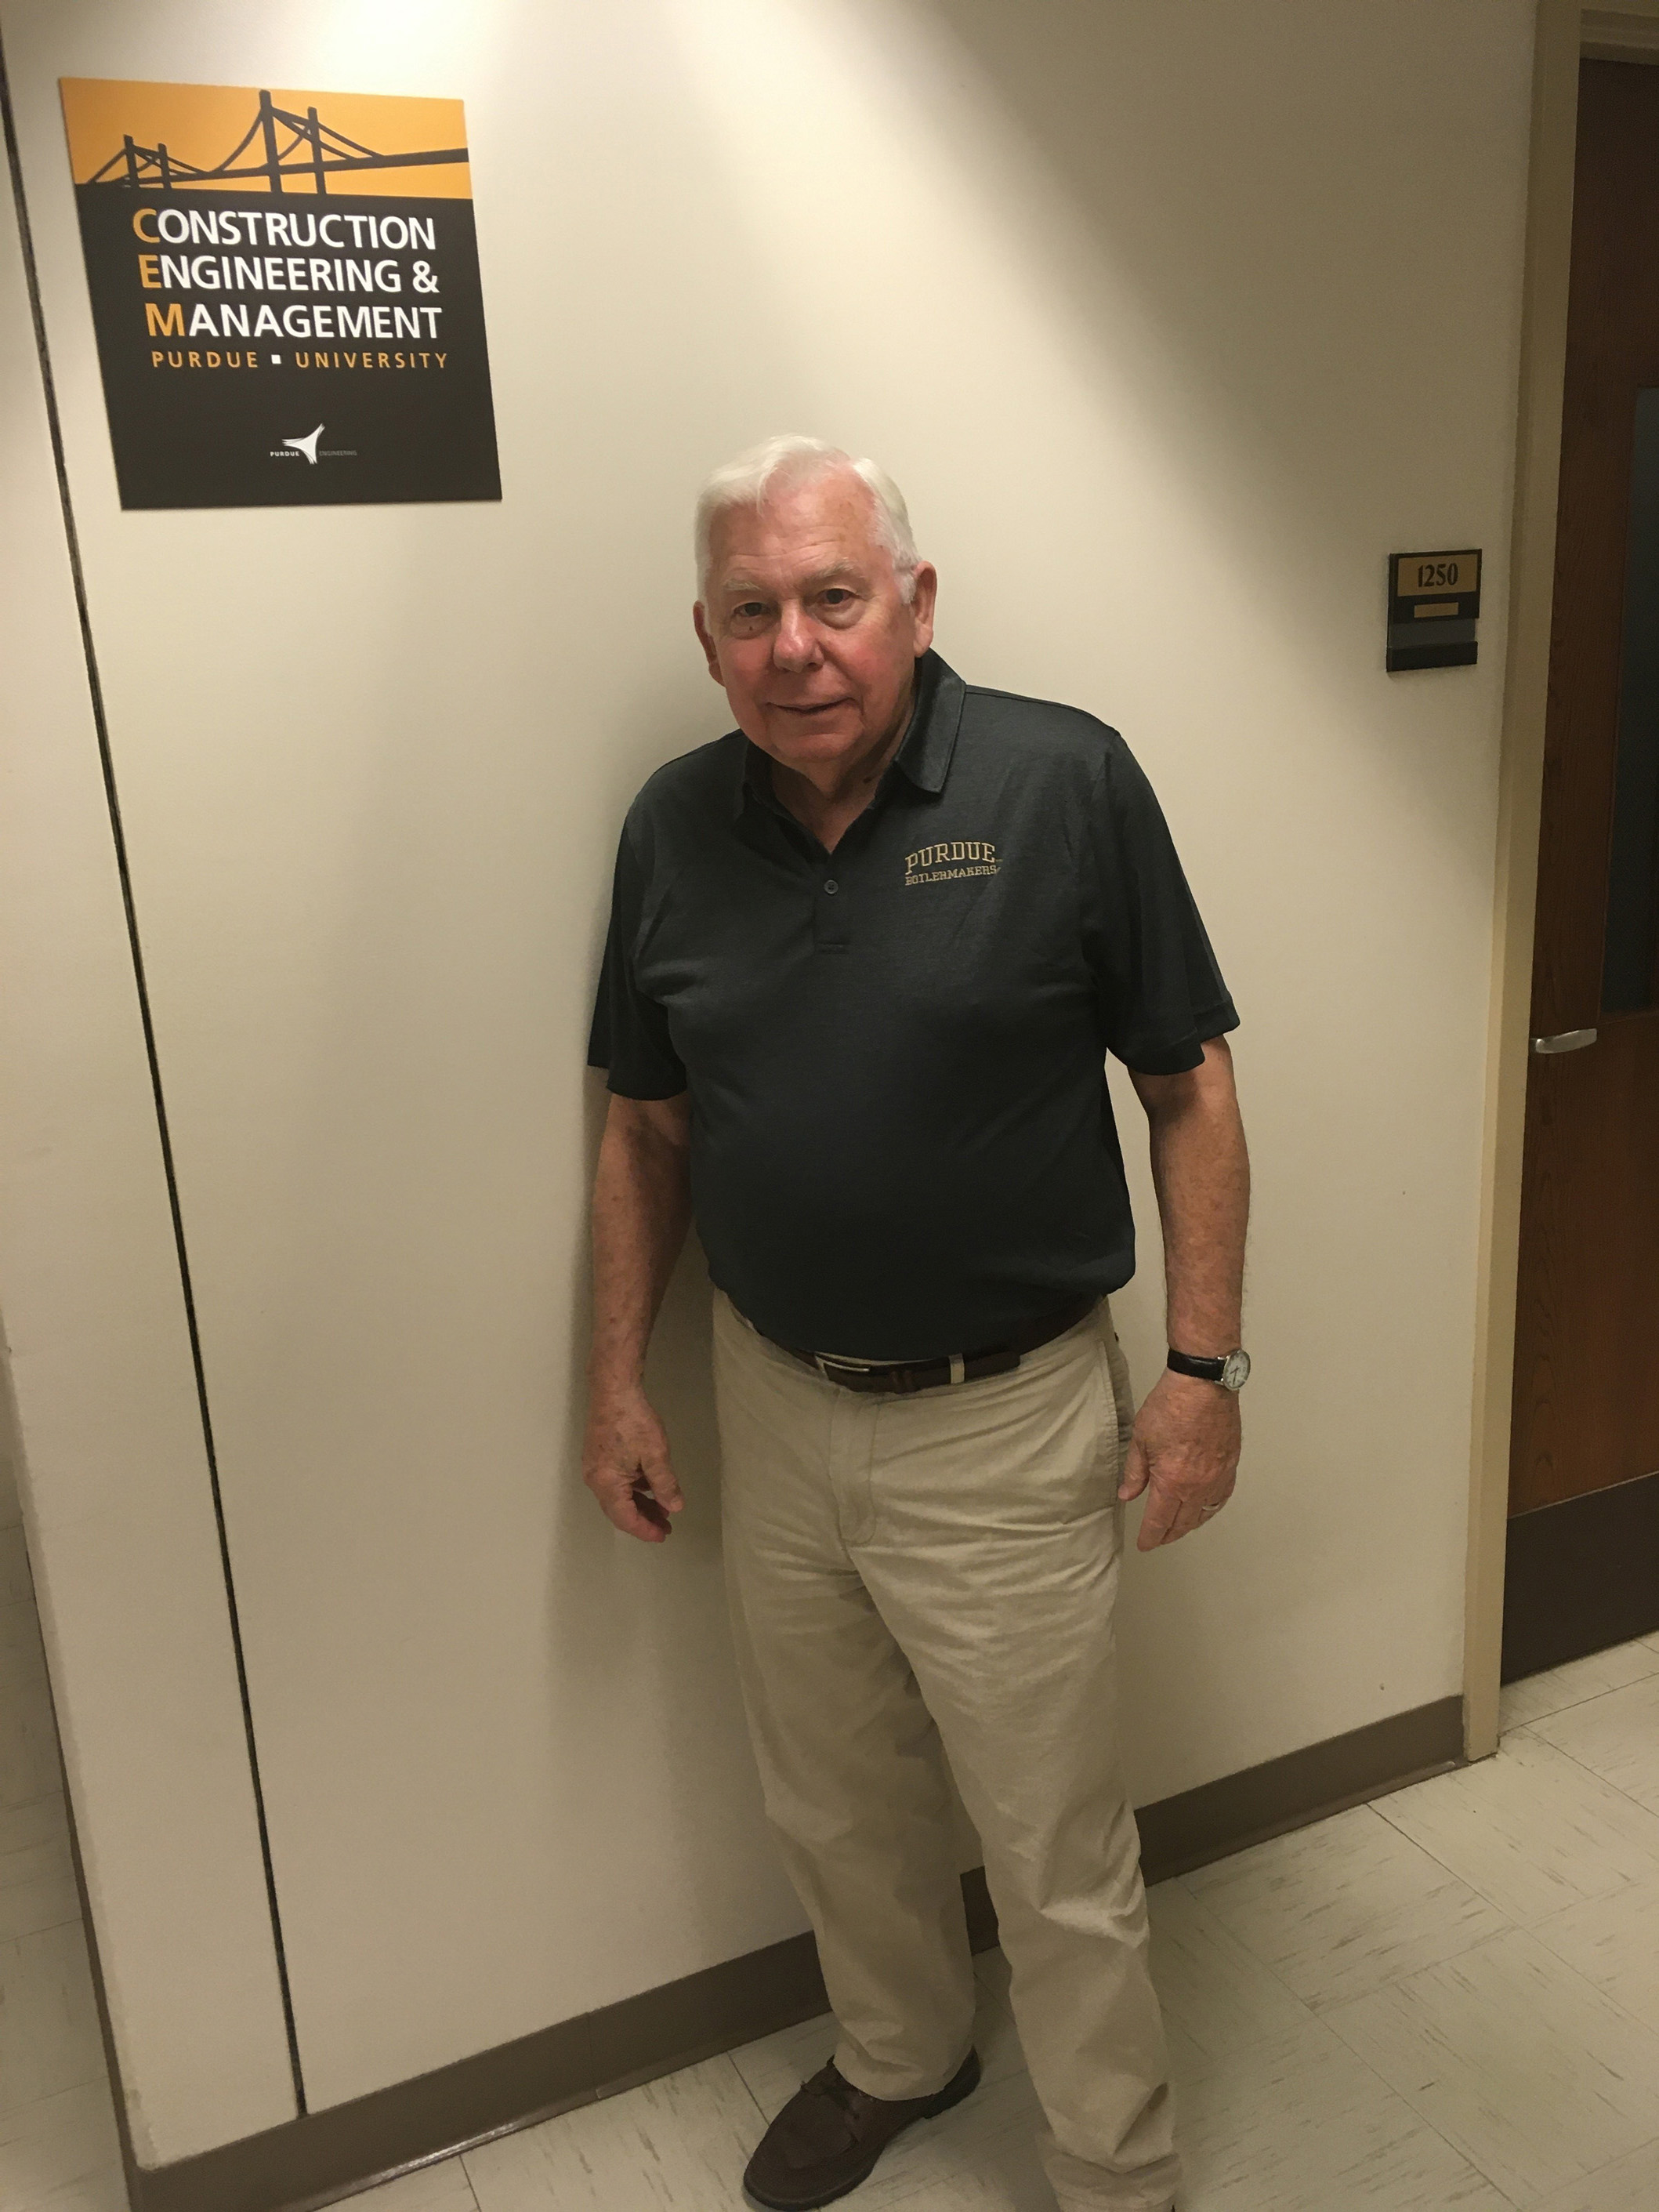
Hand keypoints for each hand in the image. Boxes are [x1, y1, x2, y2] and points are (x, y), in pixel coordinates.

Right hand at [583, 1386, 683, 1542]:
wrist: (614, 1389)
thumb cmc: (633, 1420)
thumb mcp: (656, 1454)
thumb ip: (665, 1484)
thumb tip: (674, 1507)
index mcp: (606, 1483)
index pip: (625, 1518)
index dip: (645, 1530)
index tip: (663, 1536)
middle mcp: (595, 1480)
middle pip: (619, 1510)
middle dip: (643, 1520)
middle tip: (666, 1527)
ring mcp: (594, 1467)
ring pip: (617, 1496)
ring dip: (639, 1504)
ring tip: (663, 1509)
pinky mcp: (597, 1456)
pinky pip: (615, 1483)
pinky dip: (633, 1489)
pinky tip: (651, 1487)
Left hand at [1117, 1369, 1239, 1550]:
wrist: (1203, 1386)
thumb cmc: (1171, 1407)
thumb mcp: (1141, 1439)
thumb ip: (1135, 1472)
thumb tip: (1128, 1495)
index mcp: (1171, 1483)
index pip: (1159, 1522)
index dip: (1150, 1537)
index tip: (1145, 1544)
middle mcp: (1197, 1487)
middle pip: (1183, 1523)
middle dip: (1169, 1534)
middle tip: (1158, 1539)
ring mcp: (1217, 1478)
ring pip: (1204, 1514)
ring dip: (1190, 1525)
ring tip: (1179, 1527)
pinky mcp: (1230, 1467)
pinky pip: (1221, 1498)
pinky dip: (1210, 1508)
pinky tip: (1204, 1508)